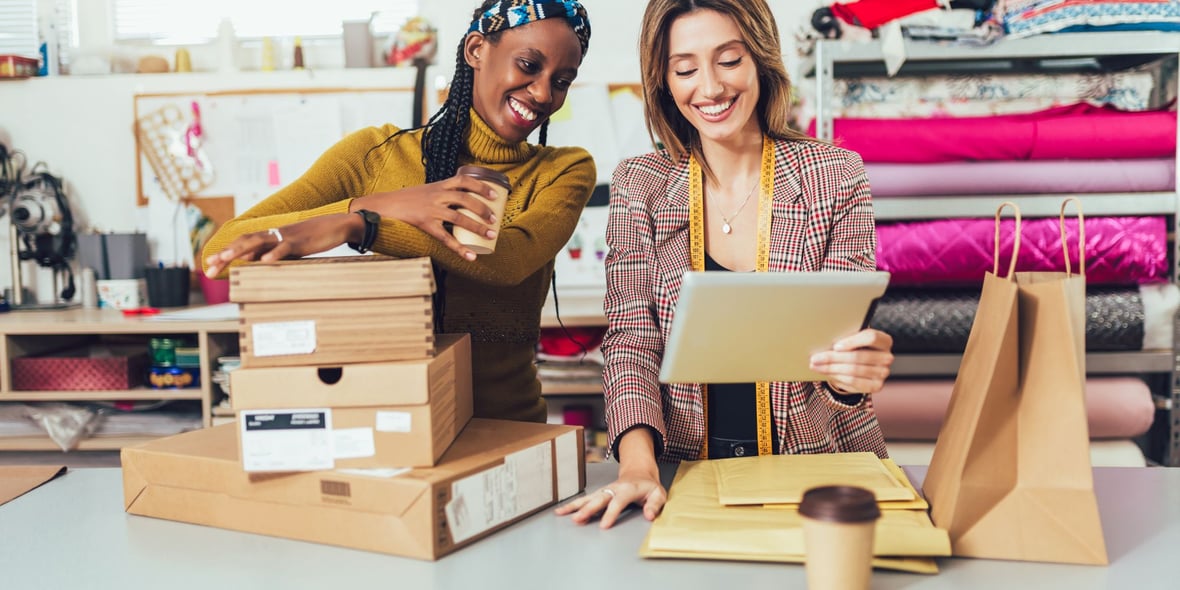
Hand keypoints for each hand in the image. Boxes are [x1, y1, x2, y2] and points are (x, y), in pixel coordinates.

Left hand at [204, 213, 359, 278]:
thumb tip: (256, 262)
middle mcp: (274, 235)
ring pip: (259, 241)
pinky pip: (285, 247)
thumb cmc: (314, 239)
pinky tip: (264, 262)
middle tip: (209, 267)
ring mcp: (286, 237)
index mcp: (271, 237)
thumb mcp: (291, 248)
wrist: (336, 225)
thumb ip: (274, 253)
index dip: (225, 253)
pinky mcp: (300, 241)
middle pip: (244, 242)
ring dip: (241, 250)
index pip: (242, 244)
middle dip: (225, 254)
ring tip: (227, 258)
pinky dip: (274, 254)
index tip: (209, 266)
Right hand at [351, 172, 500, 260]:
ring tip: (490, 235)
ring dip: (477, 226)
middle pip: (466, 198)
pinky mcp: (424, 223)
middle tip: (495, 219)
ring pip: (459, 217)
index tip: (496, 194)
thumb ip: (438, 196)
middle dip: (483, 208)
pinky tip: (470, 255)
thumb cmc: (402, 202)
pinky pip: (445, 237)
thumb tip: (455, 206)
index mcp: (437, 186)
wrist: (379, 206)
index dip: (482, 186)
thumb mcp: (423, 193)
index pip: (464, 181)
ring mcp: (430, 209)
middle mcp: (436, 195)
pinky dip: (459, 248)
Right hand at [554, 470, 666, 528]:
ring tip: (562, 514)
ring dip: (576, 506)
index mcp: (628, 489)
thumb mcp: (658, 494)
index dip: (611, 513)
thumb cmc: (648, 486)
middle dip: (588, 509)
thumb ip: (655, 504)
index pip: (618, 501)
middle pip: (599, 499)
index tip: (604, 526)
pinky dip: (572, 505)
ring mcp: (605, 490)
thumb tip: (649, 515)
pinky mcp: (599, 494)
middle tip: (578, 519)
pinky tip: (561, 511)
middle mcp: (614, 488)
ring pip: (589, 498)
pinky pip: (585, 499)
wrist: (639, 473)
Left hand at [808, 328, 893, 394]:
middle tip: (814, 358)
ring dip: (831, 369)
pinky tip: (827, 374)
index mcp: (884, 340)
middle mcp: (887, 357)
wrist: (862, 362)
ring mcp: (884, 373)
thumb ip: (844, 337)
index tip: (835, 346)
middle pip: (858, 357)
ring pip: (853, 371)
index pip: (871, 337)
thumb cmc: (854, 345)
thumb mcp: (851, 338)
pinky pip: (854, 383)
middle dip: (832, 358)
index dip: (852, 342)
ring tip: (816, 366)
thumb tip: (822, 340)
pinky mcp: (877, 386)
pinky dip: (838, 378)